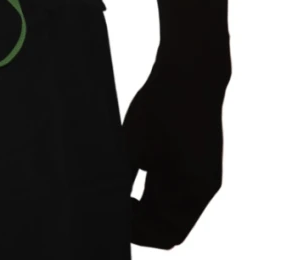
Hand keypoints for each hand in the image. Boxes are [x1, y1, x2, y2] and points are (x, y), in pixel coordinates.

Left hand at [122, 51, 227, 248]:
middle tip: (103, 206)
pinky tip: (121, 169)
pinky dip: (144, 182)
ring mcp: (196, 169)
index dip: (139, 233)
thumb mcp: (135, 144)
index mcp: (196, 192)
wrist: (189, 65)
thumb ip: (121, 177)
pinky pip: (166, 179)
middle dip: (137, 219)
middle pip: (166, 220)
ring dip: (139, 201)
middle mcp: (200, 187)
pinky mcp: (188, 153)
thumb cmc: (164, 106)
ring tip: (108, 190)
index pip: (168, 233)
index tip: (110, 219)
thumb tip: (100, 200)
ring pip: (164, 200)